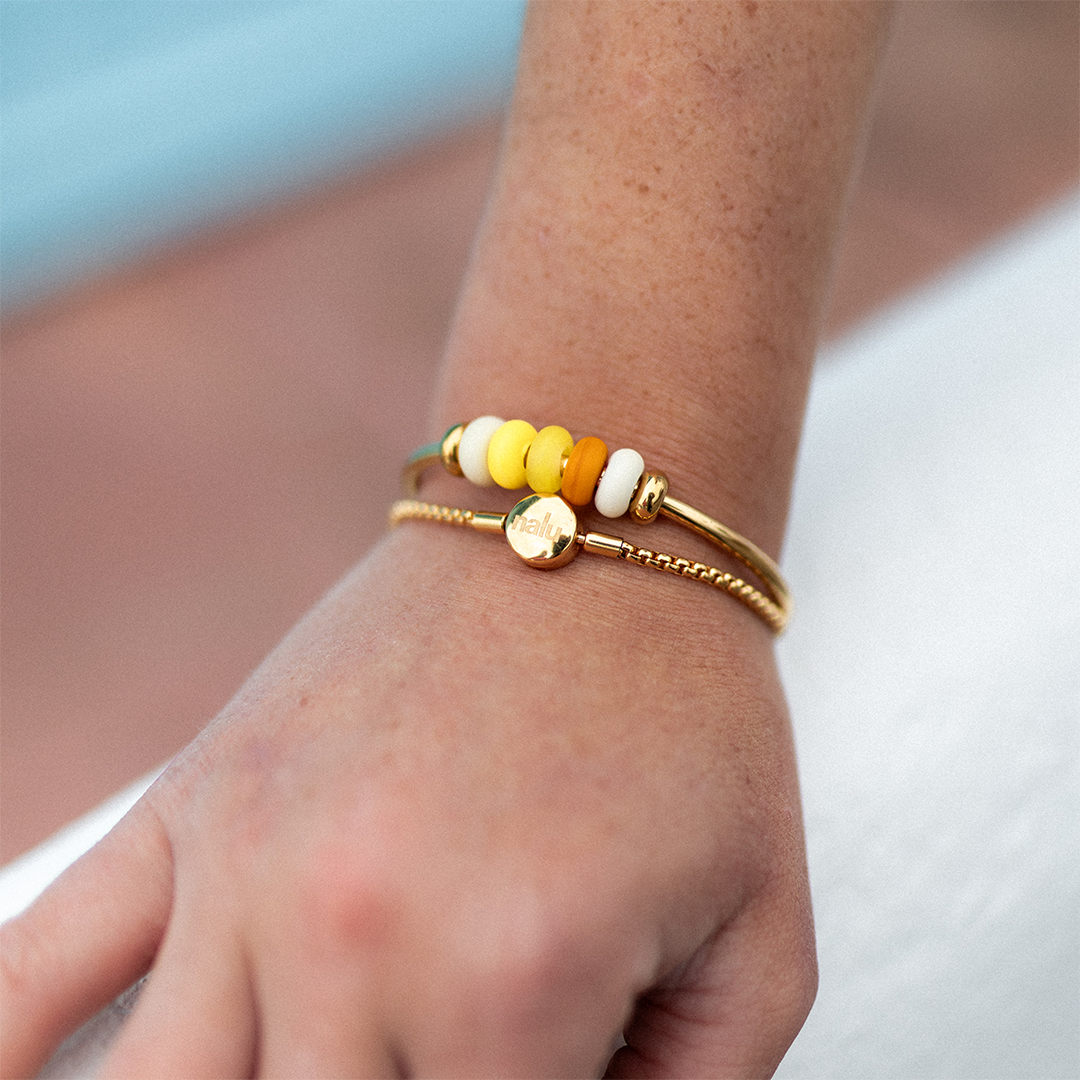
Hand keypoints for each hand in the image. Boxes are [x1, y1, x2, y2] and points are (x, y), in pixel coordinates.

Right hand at [0, 524, 814, 1078]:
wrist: (581, 533)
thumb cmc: (689, 725)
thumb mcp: (760, 938)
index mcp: (515, 987)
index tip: (536, 1079)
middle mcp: (353, 940)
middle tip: (425, 1066)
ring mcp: (246, 867)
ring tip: (290, 1071)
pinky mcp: (192, 803)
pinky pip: (34, 968)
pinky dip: (7, 1060)